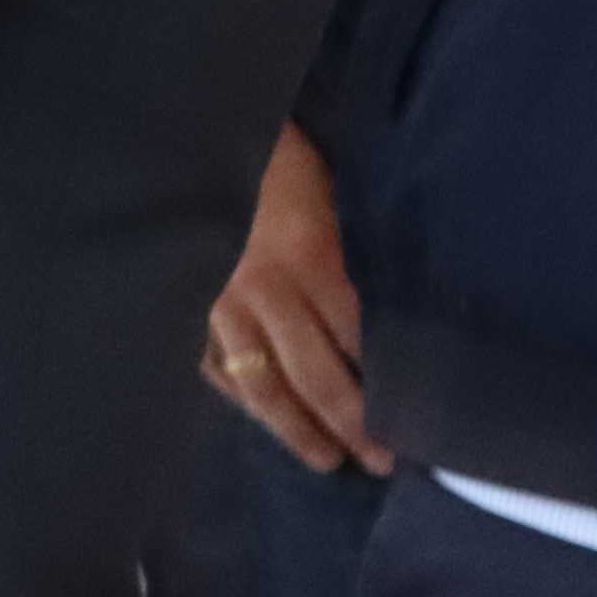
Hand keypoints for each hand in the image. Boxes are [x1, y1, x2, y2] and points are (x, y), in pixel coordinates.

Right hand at [200, 125, 384, 472]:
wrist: (179, 135)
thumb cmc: (269, 149)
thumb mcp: (327, 186)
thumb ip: (350, 246)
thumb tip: (393, 298)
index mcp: (310, 259)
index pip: (359, 339)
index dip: (389, 383)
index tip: (417, 417)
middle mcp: (265, 294)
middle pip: (315, 376)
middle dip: (351, 423)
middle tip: (379, 461)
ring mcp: (217, 308)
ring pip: (261, 385)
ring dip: (296, 429)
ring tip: (324, 459)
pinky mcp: (183, 308)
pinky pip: (213, 367)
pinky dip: (237, 397)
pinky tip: (256, 413)